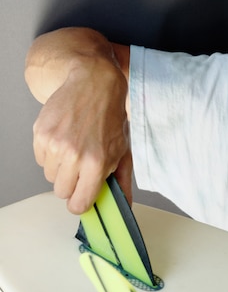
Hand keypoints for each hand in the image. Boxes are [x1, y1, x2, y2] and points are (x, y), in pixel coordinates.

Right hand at [28, 30, 131, 213]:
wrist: (94, 84)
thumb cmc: (111, 118)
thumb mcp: (123, 151)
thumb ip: (122, 182)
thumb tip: (124, 206)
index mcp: (97, 162)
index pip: (79, 203)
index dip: (80, 203)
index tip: (82, 197)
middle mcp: (74, 155)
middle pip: (61, 191)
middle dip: (71, 183)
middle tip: (82, 167)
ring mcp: (55, 144)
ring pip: (50, 176)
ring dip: (61, 167)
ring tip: (75, 148)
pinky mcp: (41, 133)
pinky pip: (40, 159)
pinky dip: (51, 154)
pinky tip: (65, 138)